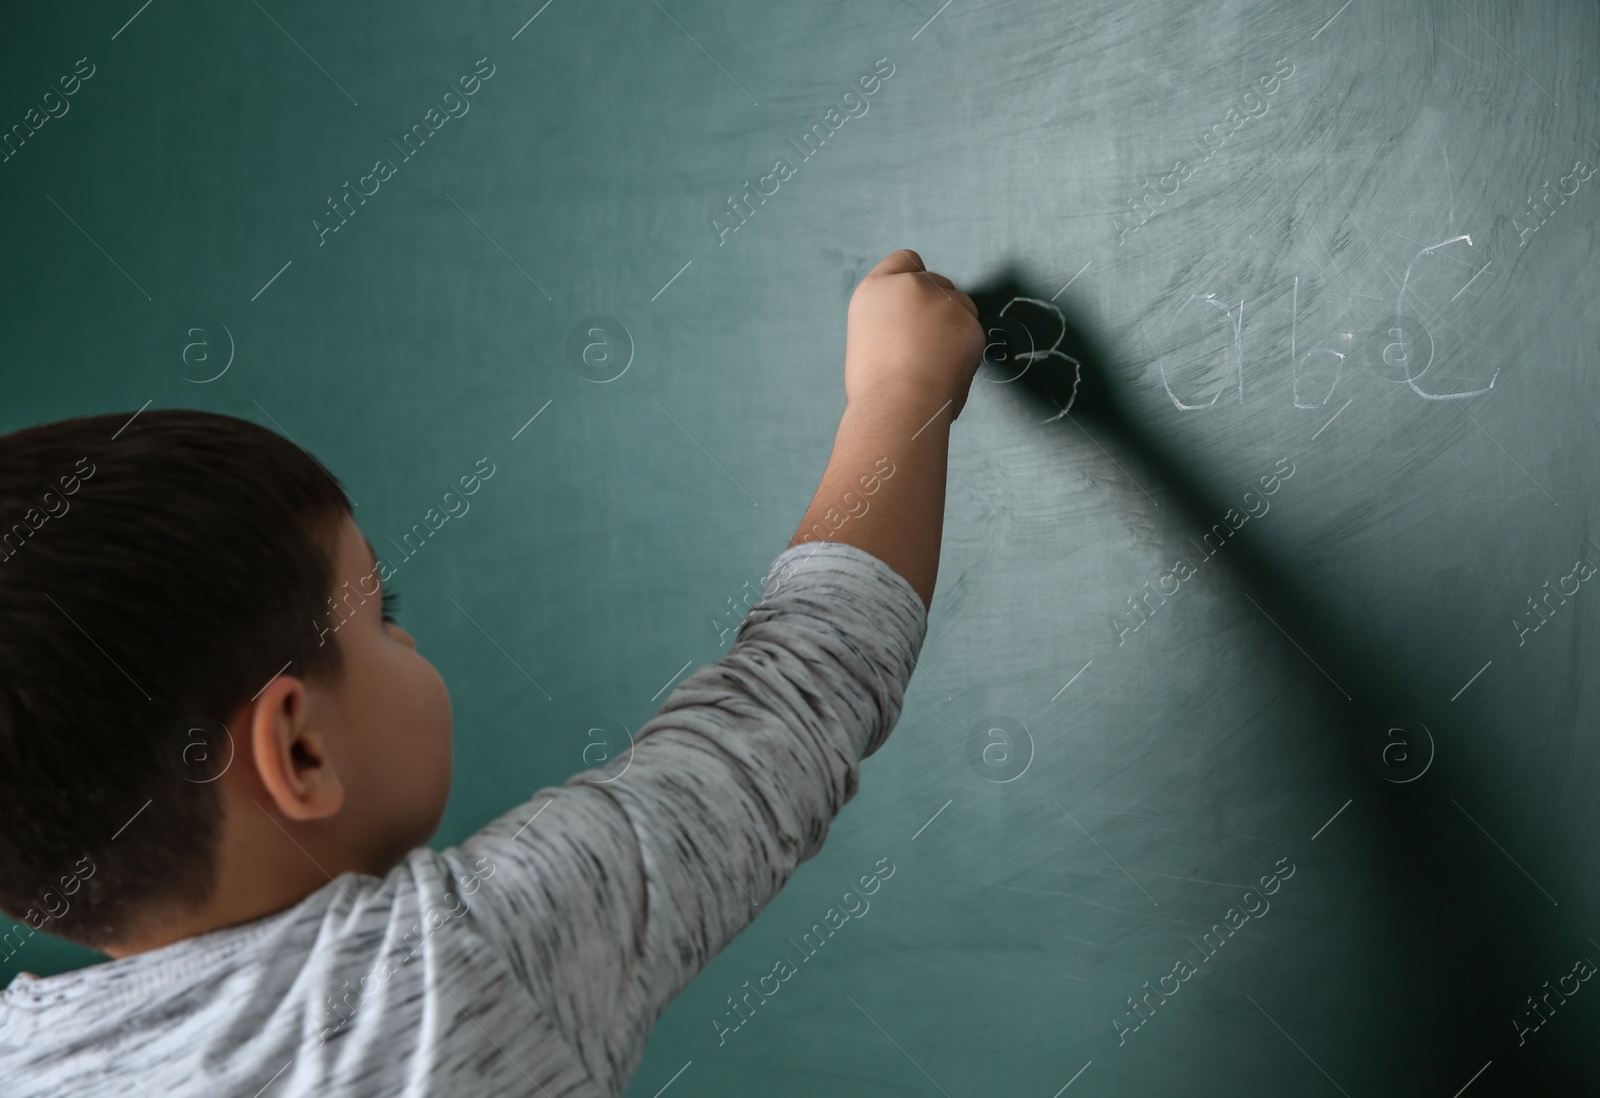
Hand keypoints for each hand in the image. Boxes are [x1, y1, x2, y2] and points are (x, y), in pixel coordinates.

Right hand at [844, 249, 983, 418]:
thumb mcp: (869, 338)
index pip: (906, 260)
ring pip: (962, 304)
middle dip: (939, 306)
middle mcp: (909, 285)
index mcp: (875, 289)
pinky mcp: (968, 321)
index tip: (919, 299)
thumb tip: (918, 326)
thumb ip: (893, 319)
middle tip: (927, 346)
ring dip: (956, 326)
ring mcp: (941, 300)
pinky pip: (974, 332)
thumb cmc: (875, 387)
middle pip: (938, 283)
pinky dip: (967, 351)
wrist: (897, 406)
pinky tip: (947, 371)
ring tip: (934, 363)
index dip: (915, 278)